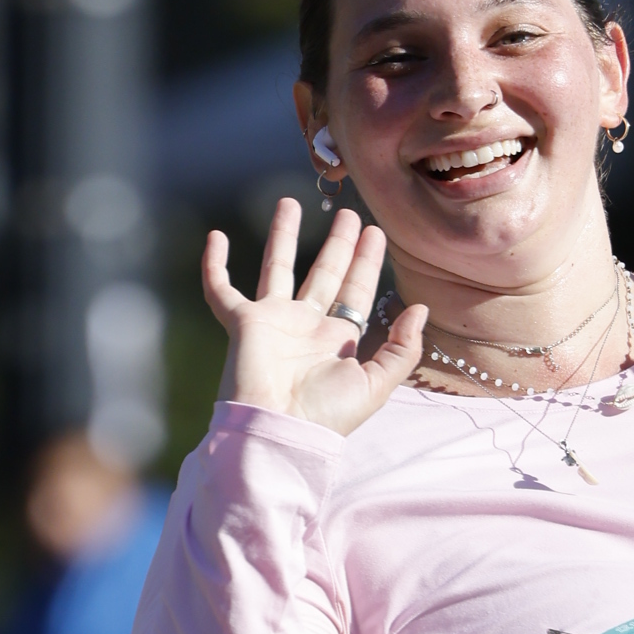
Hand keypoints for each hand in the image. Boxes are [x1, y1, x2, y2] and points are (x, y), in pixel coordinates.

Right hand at [202, 198, 425, 433]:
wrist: (279, 430)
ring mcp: (272, 322)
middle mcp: (305, 326)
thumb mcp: (377, 384)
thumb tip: (419, 308)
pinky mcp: (243, 324)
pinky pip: (221, 290)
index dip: (366, 263)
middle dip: (336, 244)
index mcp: (337, 340)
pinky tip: (215, 237)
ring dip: (283, 236)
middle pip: (323, 274)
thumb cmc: (327, 415)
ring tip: (289, 203)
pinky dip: (214, 266)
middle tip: (348, 214)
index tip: (375, 233)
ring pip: (277, 269)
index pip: (355, 292)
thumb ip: (401, 348)